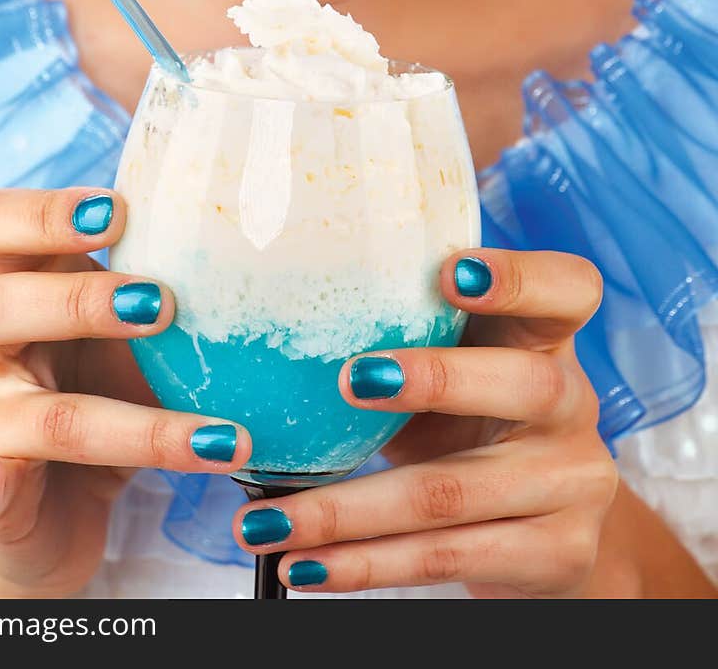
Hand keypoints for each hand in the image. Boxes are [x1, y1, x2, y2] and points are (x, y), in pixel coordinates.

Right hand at [0, 187, 250, 596]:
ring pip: (40, 415)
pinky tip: (2, 480)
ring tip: (212, 437)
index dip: (40, 213)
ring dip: (131, 426)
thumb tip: (268, 261)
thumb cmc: (100, 396)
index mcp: (18, 285)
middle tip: (163, 303)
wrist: (52, 512)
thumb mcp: (130, 339)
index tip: (117, 211)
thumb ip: (162, 297)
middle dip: (80, 300)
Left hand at [233, 249, 615, 597]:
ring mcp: (571, 484)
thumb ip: (407, 333)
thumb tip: (279, 315)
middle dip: (435, 379)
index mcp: (548, 338)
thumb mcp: (458, 366)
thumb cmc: (472, 419)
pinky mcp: (554, 555)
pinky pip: (444, 559)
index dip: (517, 277)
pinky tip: (304, 565)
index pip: (567, 288)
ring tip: (263, 518)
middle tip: (347, 378)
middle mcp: (572, 405)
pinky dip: (363, 564)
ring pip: (452, 493)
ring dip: (345, 510)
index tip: (451, 271)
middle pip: (524, 385)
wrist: (546, 527)